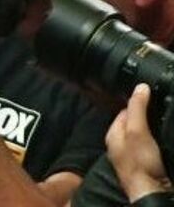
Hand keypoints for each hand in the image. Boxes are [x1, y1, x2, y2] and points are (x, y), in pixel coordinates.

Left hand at [106, 84, 172, 200]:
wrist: (150, 190)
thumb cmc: (139, 162)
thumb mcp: (137, 130)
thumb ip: (137, 109)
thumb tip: (140, 87)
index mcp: (113, 133)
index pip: (124, 110)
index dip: (137, 102)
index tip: (150, 95)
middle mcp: (119, 143)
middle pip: (133, 122)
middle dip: (145, 115)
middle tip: (159, 109)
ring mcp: (131, 154)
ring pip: (141, 135)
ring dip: (151, 128)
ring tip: (162, 123)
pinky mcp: (144, 163)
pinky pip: (148, 146)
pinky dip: (155, 141)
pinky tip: (162, 141)